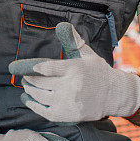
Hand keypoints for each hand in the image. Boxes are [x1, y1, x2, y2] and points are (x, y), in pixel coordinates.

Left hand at [9, 22, 139, 122]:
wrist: (115, 95)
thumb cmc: (99, 72)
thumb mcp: (88, 54)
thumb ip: (74, 41)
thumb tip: (63, 25)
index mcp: (74, 68)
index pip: (49, 67)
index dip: (36, 68)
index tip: (32, 68)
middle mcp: (71, 85)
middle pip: (42, 82)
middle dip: (29, 79)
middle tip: (24, 77)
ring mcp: (68, 101)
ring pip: (41, 96)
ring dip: (30, 91)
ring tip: (26, 86)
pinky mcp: (68, 115)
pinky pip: (45, 112)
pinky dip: (34, 106)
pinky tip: (29, 100)